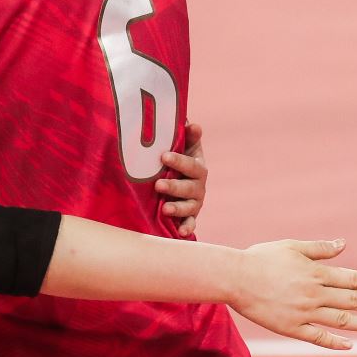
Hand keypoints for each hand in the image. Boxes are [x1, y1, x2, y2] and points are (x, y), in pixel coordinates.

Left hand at [156, 120, 206, 236]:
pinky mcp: (188, 217)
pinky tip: (180, 233)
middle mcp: (198, 186)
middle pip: (189, 187)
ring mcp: (194, 202)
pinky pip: (190, 223)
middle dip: (174, 186)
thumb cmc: (176, 160)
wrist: (177, 181)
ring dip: (178, 208)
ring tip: (165, 209)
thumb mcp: (183, 147)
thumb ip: (187, 136)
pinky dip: (186, 228)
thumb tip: (192, 124)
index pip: (191, 164)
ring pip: (189, 206)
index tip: (164, 156)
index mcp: (197, 167)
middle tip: (158, 184)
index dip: (179, 161)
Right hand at [230, 239, 356, 350]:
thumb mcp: (290, 247)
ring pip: (341, 321)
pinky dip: (335, 341)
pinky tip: (350, 344)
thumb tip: (343, 244)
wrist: (234, 278)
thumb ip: (318, 248)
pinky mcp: (291, 328)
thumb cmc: (260, 259)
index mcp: (315, 273)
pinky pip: (318, 337)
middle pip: (353, 301)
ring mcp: (304, 313)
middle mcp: (314, 294)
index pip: (353, 279)